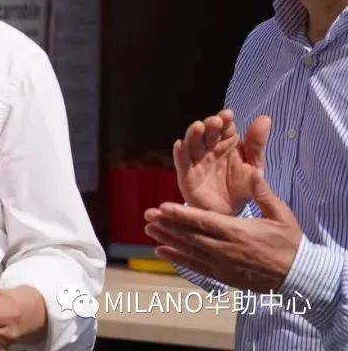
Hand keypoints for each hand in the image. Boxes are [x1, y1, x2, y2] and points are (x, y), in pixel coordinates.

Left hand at [145, 170, 302, 292]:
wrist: (299, 276)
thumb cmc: (290, 242)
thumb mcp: (281, 214)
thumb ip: (263, 193)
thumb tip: (252, 171)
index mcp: (238, 232)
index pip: (204, 221)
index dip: (181, 214)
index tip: (162, 207)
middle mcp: (226, 249)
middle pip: (191, 236)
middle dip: (167, 225)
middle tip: (147, 216)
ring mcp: (223, 265)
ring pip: (190, 251)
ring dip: (167, 240)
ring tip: (149, 230)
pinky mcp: (223, 276)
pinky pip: (196, 267)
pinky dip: (178, 259)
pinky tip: (162, 252)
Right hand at [174, 110, 269, 214]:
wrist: (232, 214)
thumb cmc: (242, 187)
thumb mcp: (253, 166)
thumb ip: (256, 145)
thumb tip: (265, 118)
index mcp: (226, 144)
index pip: (223, 127)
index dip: (224, 120)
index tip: (228, 115)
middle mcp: (209, 150)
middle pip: (206, 133)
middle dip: (209, 125)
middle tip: (215, 121)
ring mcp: (196, 162)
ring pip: (192, 144)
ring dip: (193, 134)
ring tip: (198, 127)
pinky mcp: (187, 176)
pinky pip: (182, 164)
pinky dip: (179, 154)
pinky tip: (180, 144)